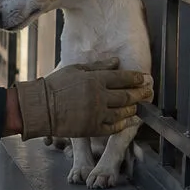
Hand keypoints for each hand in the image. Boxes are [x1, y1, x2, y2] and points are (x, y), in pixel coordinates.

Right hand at [11, 58, 151, 139]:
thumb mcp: (75, 69)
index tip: (143, 78)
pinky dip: (124, 123)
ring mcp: (97, 114)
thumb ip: (98, 66)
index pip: (123, 78)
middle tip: (149, 92)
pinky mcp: (92, 128)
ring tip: (139, 106)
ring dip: (133, 108)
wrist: (40, 108)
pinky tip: (129, 120)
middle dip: (140, 93)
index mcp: (95, 80)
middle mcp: (99, 96)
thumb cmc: (54, 86)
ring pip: (123, 112)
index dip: (136, 78)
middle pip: (127, 95)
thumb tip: (116, 62)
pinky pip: (113, 127)